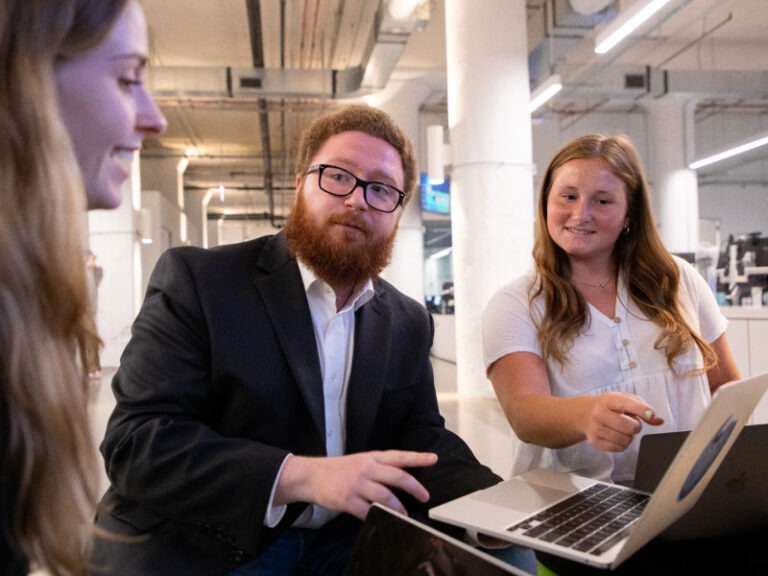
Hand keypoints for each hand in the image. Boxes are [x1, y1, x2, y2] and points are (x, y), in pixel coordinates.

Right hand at [275, 450, 437, 519]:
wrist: (311, 475)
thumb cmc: (339, 470)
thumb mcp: (360, 461)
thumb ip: (379, 468)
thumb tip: (402, 478)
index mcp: (371, 457)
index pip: (399, 456)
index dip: (417, 457)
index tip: (433, 458)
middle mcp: (366, 468)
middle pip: (397, 476)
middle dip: (415, 488)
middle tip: (425, 497)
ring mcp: (357, 484)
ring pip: (386, 496)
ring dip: (399, 508)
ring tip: (405, 514)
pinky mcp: (347, 499)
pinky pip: (367, 511)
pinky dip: (377, 517)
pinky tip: (382, 520)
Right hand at [584, 392, 663, 451]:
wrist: (585, 413)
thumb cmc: (609, 406)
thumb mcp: (625, 400)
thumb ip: (642, 408)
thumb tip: (658, 420)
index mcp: (609, 400)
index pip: (627, 404)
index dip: (641, 410)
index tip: (651, 415)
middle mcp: (600, 414)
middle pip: (629, 426)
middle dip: (636, 426)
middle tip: (631, 423)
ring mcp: (596, 428)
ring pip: (625, 440)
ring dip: (629, 437)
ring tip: (622, 430)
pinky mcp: (595, 441)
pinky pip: (618, 448)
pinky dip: (622, 444)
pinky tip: (617, 436)